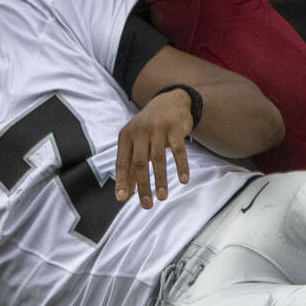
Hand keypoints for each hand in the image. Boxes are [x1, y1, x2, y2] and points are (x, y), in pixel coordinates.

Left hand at [114, 90, 192, 209]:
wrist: (170, 101)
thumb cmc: (149, 128)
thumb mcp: (136, 142)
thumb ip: (130, 165)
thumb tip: (125, 193)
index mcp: (126, 136)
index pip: (122, 162)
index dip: (122, 181)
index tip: (122, 199)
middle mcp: (139, 131)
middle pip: (139, 163)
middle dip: (143, 186)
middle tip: (147, 205)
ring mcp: (157, 128)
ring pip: (157, 158)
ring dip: (160, 180)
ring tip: (162, 197)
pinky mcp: (174, 128)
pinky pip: (178, 150)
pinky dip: (181, 166)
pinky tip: (183, 180)